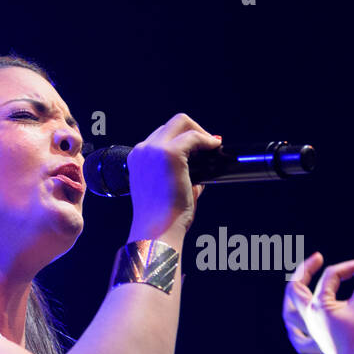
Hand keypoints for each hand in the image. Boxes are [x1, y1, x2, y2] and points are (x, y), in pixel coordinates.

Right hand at [126, 114, 221, 240]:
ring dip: (200, 132)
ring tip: (213, 146)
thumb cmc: (163, 218)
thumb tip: (203, 169)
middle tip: (210, 144)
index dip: (183, 138)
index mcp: (138, 159)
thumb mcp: (168, 190)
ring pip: (182, 122)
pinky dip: (206, 140)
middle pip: (172, 124)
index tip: (201, 148)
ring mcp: (154, 150)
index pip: (162, 136)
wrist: (158, 231)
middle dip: (194, 130)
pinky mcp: (170, 154)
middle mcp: (142, 151)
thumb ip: (181, 175)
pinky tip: (215, 147)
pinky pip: (193, 136)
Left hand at [283, 249, 353, 353]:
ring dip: (292, 298)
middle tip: (317, 259)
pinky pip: (301, 340)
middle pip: (295, 290)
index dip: (350, 267)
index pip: (331, 276)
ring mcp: (313, 332)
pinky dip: (296, 331)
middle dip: (304, 271)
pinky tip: (297, 328)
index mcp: (318, 305)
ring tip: (298, 287)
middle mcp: (310, 318)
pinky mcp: (320, 345)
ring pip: (290, 314)